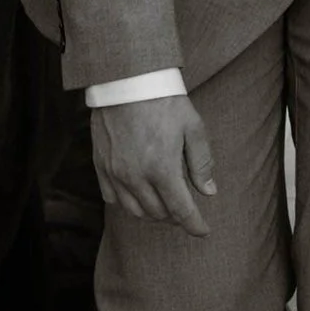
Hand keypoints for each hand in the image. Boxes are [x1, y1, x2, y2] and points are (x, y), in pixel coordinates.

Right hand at [91, 91, 215, 230]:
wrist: (127, 79)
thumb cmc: (164, 101)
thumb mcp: (192, 128)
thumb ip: (201, 163)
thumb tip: (208, 191)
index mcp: (162, 168)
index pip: (181, 211)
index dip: (195, 225)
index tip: (203, 231)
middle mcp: (136, 176)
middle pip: (158, 214)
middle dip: (176, 216)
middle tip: (185, 207)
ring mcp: (115, 172)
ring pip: (135, 211)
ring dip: (152, 212)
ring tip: (164, 203)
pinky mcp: (101, 165)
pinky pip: (112, 198)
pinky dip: (128, 202)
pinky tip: (139, 193)